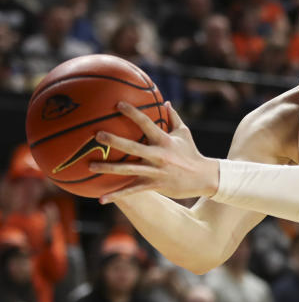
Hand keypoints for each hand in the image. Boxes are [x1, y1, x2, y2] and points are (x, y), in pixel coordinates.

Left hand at [90, 101, 219, 202]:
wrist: (204, 177)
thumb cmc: (192, 153)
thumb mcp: (184, 133)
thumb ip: (174, 117)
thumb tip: (166, 102)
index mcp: (164, 140)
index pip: (146, 123)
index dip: (132, 113)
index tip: (118, 104)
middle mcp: (158, 155)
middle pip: (133, 147)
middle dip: (114, 141)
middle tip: (97, 135)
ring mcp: (156, 172)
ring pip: (128, 170)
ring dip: (108, 168)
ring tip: (91, 165)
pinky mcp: (154, 186)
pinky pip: (132, 191)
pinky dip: (117, 195)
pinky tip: (101, 199)